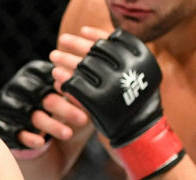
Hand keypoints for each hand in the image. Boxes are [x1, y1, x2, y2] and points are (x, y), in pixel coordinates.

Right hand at [0, 60, 87, 157]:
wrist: (35, 137)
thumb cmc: (59, 113)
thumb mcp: (68, 99)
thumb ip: (79, 93)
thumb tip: (100, 91)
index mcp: (33, 74)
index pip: (51, 78)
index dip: (69, 89)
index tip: (87, 100)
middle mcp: (17, 87)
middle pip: (41, 96)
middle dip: (64, 109)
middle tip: (84, 119)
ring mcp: (7, 107)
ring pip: (30, 116)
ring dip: (51, 125)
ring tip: (68, 133)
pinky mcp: (2, 126)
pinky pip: (14, 132)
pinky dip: (28, 138)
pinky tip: (41, 143)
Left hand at [61, 28, 184, 179]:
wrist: (137, 132)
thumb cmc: (132, 102)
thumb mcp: (132, 78)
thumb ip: (117, 61)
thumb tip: (92, 40)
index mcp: (141, 58)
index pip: (114, 40)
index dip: (96, 35)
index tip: (82, 31)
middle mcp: (129, 70)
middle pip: (96, 52)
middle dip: (77, 46)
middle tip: (62, 41)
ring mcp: (113, 85)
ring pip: (84, 67)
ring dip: (67, 61)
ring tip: (53, 58)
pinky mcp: (98, 102)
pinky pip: (77, 86)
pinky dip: (66, 81)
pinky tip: (57, 79)